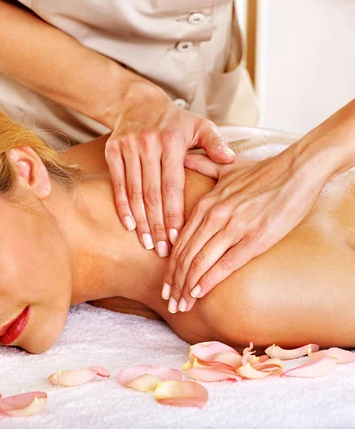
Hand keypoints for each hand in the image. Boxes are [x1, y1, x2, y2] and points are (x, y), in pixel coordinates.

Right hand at [104, 81, 235, 256]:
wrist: (136, 101)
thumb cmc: (174, 120)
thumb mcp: (200, 125)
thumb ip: (215, 144)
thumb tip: (230, 160)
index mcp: (172, 141)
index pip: (173, 185)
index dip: (174, 212)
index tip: (178, 237)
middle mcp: (148, 144)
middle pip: (153, 193)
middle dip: (158, 224)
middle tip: (163, 250)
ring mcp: (128, 148)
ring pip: (135, 191)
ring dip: (140, 220)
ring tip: (148, 243)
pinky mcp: (113, 151)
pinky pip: (118, 183)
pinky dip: (123, 205)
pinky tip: (129, 224)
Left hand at [162, 150, 326, 313]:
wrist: (297, 169)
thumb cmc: (264, 171)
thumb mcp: (226, 167)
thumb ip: (202, 165)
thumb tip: (185, 157)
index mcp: (206, 204)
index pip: (179, 241)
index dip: (170, 267)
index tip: (166, 285)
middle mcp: (214, 216)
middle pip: (184, 256)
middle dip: (175, 282)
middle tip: (170, 302)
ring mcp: (233, 228)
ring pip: (199, 262)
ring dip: (187, 287)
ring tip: (181, 306)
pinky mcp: (254, 238)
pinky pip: (224, 264)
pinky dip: (208, 280)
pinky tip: (198, 293)